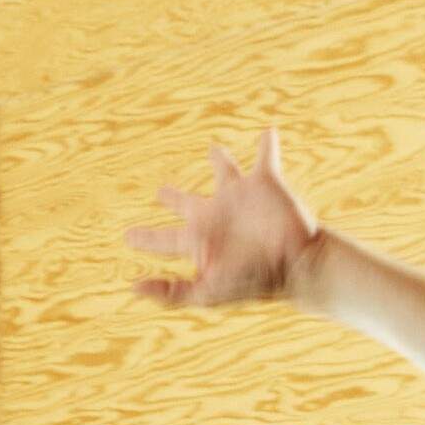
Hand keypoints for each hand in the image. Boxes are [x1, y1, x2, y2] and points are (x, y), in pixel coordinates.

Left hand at [126, 131, 324, 310]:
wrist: (297, 265)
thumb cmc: (253, 280)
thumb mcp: (207, 291)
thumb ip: (172, 292)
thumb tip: (133, 288)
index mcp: (200, 239)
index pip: (164, 239)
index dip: (145, 238)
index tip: (127, 237)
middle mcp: (217, 215)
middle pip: (188, 203)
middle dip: (173, 197)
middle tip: (160, 191)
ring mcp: (241, 197)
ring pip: (225, 172)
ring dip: (219, 159)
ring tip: (213, 148)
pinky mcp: (266, 183)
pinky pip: (266, 156)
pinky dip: (267, 144)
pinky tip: (268, 132)